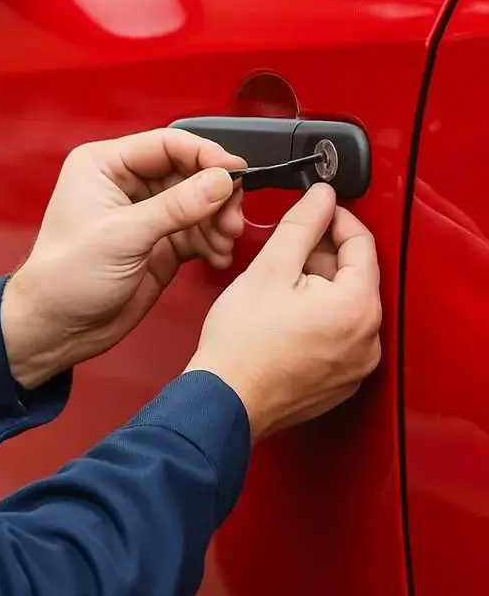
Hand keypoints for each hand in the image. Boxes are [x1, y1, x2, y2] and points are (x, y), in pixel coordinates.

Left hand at [1, 128, 245, 388]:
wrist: (58, 327)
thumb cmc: (65, 277)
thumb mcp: (124, 235)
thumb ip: (177, 206)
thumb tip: (221, 180)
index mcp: (104, 165)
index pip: (166, 144)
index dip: (204, 155)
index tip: (236, 172)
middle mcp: (125, 183)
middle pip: (188, 172)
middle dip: (216, 194)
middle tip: (232, 218)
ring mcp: (144, 214)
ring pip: (198, 202)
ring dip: (217, 220)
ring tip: (224, 242)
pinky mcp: (159, 242)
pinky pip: (196, 230)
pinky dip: (212, 241)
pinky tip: (216, 255)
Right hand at [186, 183, 381, 441]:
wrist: (225, 399)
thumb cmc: (241, 344)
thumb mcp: (269, 269)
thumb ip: (301, 225)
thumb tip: (321, 196)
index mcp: (358, 306)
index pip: (362, 242)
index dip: (335, 218)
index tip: (315, 210)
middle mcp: (369, 339)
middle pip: (355, 276)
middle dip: (322, 256)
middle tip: (284, 252)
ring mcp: (357, 364)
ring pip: (345, 307)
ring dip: (318, 288)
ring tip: (277, 288)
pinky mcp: (340, 381)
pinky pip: (338, 337)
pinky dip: (317, 320)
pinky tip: (282, 319)